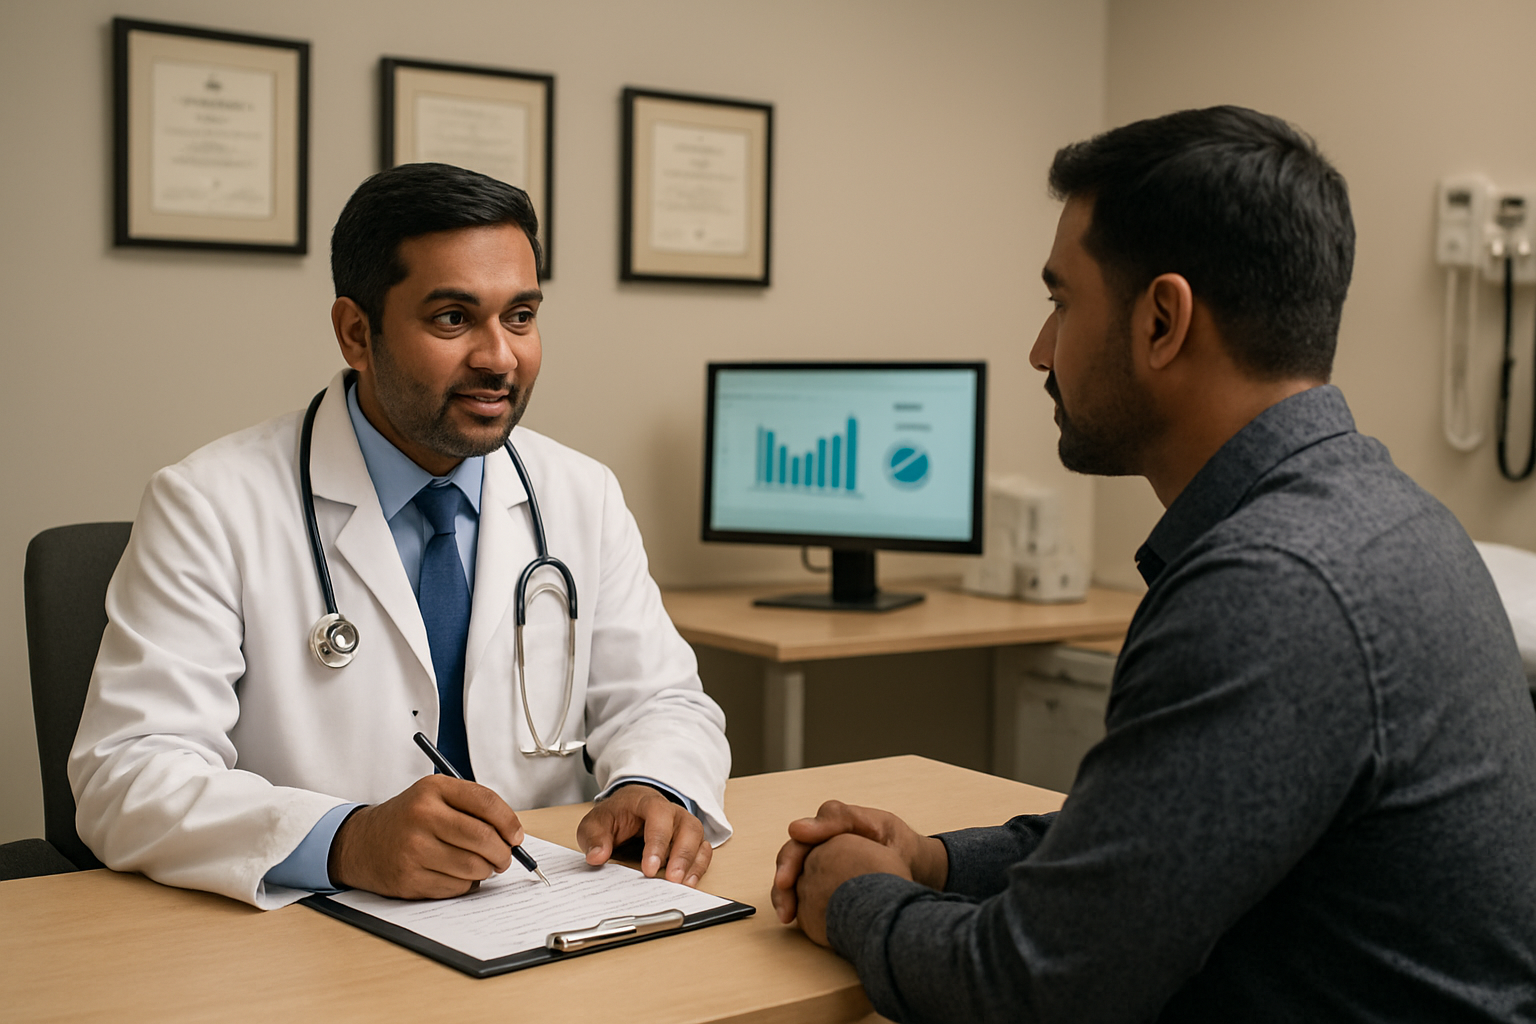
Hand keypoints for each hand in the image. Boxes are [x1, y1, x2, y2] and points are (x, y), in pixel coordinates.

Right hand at [327, 775, 522, 898]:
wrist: (360, 842)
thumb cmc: (407, 819)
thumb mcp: (434, 796)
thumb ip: (472, 807)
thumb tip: (512, 835)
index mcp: (433, 789)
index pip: (485, 802)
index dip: (509, 822)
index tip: (516, 835)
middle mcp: (422, 816)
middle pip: (483, 838)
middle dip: (503, 852)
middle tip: (504, 857)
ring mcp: (413, 849)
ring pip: (473, 866)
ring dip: (485, 870)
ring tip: (479, 865)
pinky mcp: (409, 879)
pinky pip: (456, 887)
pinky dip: (465, 884)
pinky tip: (454, 874)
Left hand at [577, 784, 711, 885]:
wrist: (627, 809)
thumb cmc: (615, 816)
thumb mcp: (595, 823)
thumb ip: (594, 837)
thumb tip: (597, 856)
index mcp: (647, 802)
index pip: (659, 815)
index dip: (658, 841)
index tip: (649, 868)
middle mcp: (671, 811)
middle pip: (687, 826)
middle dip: (681, 854)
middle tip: (672, 879)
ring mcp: (683, 824)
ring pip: (698, 838)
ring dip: (693, 862)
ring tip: (682, 885)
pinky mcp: (689, 839)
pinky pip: (703, 850)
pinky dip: (699, 866)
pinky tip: (689, 882)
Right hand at [771, 800, 947, 926]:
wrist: (907, 868)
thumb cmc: (897, 847)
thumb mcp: (890, 835)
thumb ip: (859, 829)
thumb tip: (820, 835)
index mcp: (845, 820)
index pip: (827, 818)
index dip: (813, 828)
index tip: (799, 833)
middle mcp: (823, 837)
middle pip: (797, 847)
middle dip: (787, 865)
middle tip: (784, 883)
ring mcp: (816, 858)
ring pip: (790, 870)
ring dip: (782, 890)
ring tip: (786, 911)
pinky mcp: (814, 879)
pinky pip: (796, 888)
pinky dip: (790, 902)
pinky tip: (790, 917)